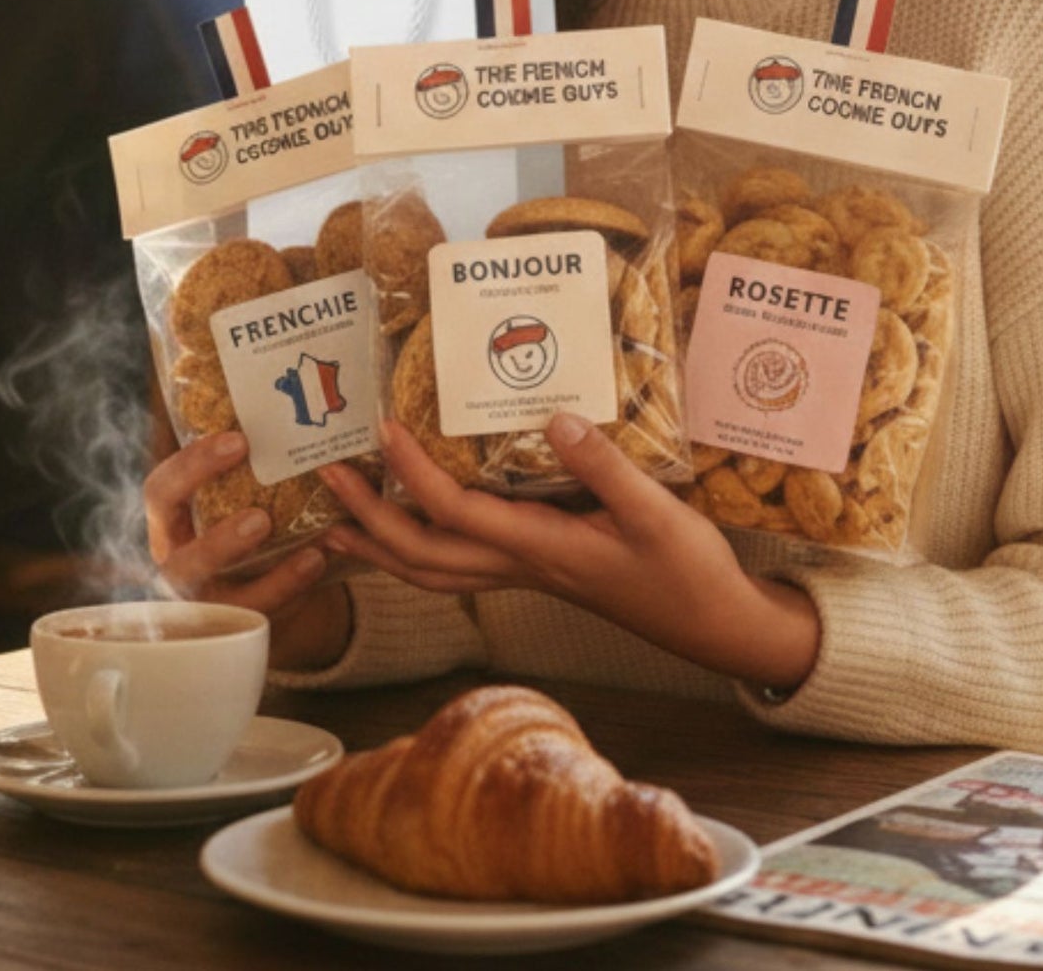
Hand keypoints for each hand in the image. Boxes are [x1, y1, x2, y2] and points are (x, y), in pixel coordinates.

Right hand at [143, 430, 351, 670]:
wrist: (267, 583)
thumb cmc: (249, 515)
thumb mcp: (239, 491)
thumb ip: (251, 462)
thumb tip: (301, 396)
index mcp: (173, 521)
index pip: (161, 491)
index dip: (192, 466)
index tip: (238, 440)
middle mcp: (181, 561)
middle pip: (180, 557)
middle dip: (218, 539)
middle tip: (259, 517)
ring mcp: (207, 597)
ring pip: (216, 595)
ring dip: (256, 576)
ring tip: (291, 547)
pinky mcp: (239, 620)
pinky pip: (259, 609)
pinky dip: (288, 582)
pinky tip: (317, 557)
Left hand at [319, 416, 820, 691]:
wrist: (715, 625)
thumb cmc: (688, 571)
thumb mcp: (657, 513)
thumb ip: (606, 469)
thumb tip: (556, 417)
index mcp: (542, 549)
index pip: (455, 513)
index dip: (412, 473)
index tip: (383, 427)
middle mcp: (521, 567)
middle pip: (421, 555)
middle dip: (367, 519)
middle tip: (326, 477)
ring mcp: (526, 574)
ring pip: (432, 570)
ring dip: (380, 544)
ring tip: (337, 516)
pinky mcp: (539, 569)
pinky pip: (460, 563)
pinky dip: (418, 547)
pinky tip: (412, 524)